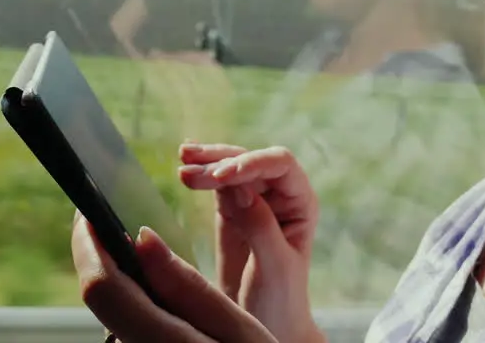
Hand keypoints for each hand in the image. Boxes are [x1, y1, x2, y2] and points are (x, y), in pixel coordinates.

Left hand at [72, 214, 276, 342]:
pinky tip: (153, 292)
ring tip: (136, 253)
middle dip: (100, 256)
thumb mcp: (240, 330)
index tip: (89, 210)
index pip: (103, 288)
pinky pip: (128, 330)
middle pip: (101, 301)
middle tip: (108, 220)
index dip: (89, 244)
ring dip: (119, 282)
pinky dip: (134, 305)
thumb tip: (142, 239)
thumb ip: (187, 287)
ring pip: (112, 317)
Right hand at [179, 144, 323, 342]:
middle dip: (222, 161)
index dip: (253, 163)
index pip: (281, 166)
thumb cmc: (280, 300)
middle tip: (189, 169)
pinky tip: (186, 168)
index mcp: (301, 203)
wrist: (265, 324)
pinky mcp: (232, 211)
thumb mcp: (274, 267)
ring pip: (232, 168)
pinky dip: (202, 175)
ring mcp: (256, 200)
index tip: (224, 176)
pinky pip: (217, 185)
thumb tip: (239, 188)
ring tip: (183, 160)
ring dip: (208, 162)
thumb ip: (261, 226)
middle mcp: (281, 195)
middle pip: (251, 161)